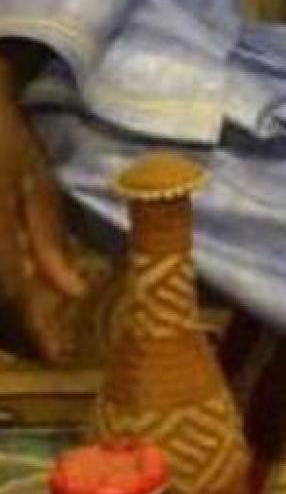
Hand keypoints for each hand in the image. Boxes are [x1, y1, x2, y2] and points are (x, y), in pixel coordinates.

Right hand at [0, 56, 84, 360]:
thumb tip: (71, 292)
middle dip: (15, 329)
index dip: (33, 329)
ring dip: (5, 315)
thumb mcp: (36, 184)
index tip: (58, 354)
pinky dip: (0, 289)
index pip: (11, 291)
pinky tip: (15, 297)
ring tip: (32, 329)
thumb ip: (49, 240)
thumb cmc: (4, 139)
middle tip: (45, 345)